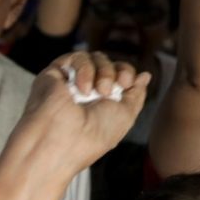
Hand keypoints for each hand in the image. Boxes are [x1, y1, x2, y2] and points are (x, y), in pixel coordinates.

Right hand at [0, 51, 149, 199]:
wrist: (62, 143)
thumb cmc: (92, 137)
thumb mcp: (126, 116)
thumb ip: (136, 94)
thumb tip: (144, 76)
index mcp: (102, 103)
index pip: (119, 75)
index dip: (127, 73)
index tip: (127, 84)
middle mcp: (86, 93)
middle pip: (109, 64)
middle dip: (116, 72)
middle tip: (110, 90)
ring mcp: (70, 83)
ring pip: (95, 58)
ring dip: (103, 71)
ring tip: (98, 92)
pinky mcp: (54, 74)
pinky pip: (77, 57)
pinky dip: (85, 69)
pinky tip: (82, 90)